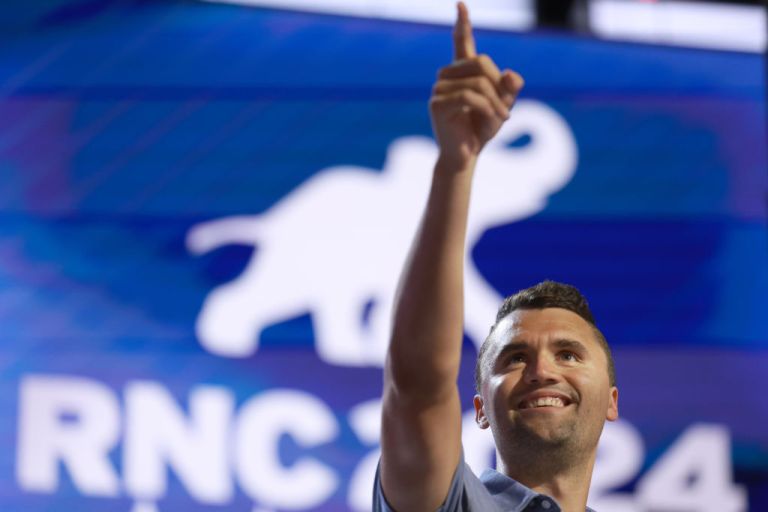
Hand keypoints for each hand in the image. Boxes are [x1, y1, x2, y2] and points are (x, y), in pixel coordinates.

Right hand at [429, 2, 524, 168]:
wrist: (465, 156)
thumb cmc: (481, 130)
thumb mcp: (503, 107)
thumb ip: (510, 89)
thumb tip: (512, 74)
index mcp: (462, 73)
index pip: (462, 42)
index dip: (463, 24)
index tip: (461, 4)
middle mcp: (447, 77)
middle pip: (481, 63)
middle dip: (499, 85)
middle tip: (506, 109)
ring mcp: (439, 89)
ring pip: (478, 83)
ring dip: (496, 102)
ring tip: (501, 119)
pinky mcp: (437, 104)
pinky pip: (470, 97)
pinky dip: (487, 109)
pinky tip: (491, 121)